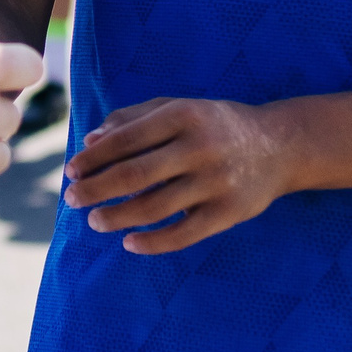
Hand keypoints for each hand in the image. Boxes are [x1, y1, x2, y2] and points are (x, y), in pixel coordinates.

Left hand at [61, 97, 292, 254]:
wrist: (281, 145)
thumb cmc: (215, 125)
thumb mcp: (178, 108)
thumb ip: (133, 119)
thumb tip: (90, 141)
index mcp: (184, 115)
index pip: (126, 139)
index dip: (94, 158)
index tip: (70, 170)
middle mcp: (200, 146)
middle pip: (134, 174)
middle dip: (95, 189)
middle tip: (71, 199)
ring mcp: (216, 181)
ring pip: (153, 207)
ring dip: (116, 217)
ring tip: (95, 221)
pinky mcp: (229, 213)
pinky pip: (183, 235)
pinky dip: (152, 243)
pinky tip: (129, 243)